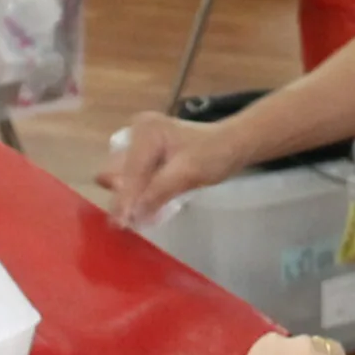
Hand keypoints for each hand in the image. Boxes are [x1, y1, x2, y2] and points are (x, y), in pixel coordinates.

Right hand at [99, 113, 240, 227]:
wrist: (233, 145)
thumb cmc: (214, 154)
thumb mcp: (187, 174)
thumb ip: (158, 192)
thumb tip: (133, 215)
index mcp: (145, 130)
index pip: (131, 170)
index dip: (126, 198)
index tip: (122, 224)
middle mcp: (137, 132)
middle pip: (121, 172)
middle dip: (124, 196)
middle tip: (125, 223)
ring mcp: (140, 143)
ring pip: (125, 176)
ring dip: (129, 197)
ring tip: (131, 220)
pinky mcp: (146, 155)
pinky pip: (136, 177)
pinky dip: (139, 193)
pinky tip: (141, 210)